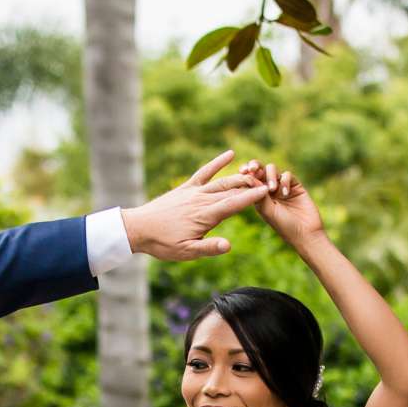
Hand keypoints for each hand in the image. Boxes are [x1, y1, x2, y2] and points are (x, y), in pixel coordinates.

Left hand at [120, 151, 271, 262]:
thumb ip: (209, 248)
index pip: (234, 204)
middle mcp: (202, 200)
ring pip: (222, 181)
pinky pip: (204, 172)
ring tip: (256, 173)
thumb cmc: (163, 244)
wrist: (138, 228)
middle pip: (231, 189)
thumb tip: (229, 246)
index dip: (251, 197)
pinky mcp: (186, 188)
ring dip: (240, 177)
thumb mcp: (186, 252)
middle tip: (269, 182)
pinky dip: (217, 163)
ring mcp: (194, 191)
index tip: (267, 191)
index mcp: (205, 216)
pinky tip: (230, 154)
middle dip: (251, 185)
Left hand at [240, 160, 324, 248]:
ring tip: (273, 189)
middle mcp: (269, 190)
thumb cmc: (284, 226)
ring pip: (272, 170)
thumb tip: (250, 178)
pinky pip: (287, 175)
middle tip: (253, 168)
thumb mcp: (267, 211)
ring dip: (270, 176)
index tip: (243, 171)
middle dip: (255, 166)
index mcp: (258, 197)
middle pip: (260, 170)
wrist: (305, 232)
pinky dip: (285, 181)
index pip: (250, 180)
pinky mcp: (295, 185)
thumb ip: (259, 195)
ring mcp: (282, 186)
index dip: (246, 173)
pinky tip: (286, 194)